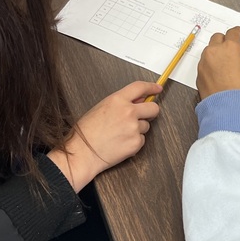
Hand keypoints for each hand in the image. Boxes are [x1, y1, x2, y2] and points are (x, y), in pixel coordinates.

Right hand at [47, 81, 161, 191]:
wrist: (82, 153)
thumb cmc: (86, 132)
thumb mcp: (100, 108)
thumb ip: (120, 103)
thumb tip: (138, 100)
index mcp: (117, 100)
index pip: (140, 87)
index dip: (151, 87)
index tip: (157, 88)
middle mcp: (128, 112)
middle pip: (153, 108)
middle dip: (150, 111)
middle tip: (143, 116)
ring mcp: (134, 128)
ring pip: (146, 126)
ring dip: (138, 129)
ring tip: (120, 134)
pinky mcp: (136, 143)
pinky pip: (142, 139)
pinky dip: (134, 141)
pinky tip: (120, 143)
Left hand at [196, 27, 239, 99]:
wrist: (228, 108)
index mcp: (230, 48)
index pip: (232, 33)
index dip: (237, 31)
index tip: (239, 32)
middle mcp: (215, 52)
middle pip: (217, 38)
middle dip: (224, 40)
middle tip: (230, 46)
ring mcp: (204, 63)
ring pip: (208, 51)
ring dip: (215, 52)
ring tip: (223, 61)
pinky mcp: (199, 74)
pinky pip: (204, 65)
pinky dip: (209, 65)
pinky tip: (217, 73)